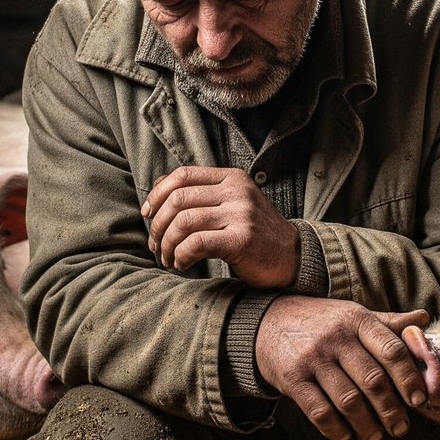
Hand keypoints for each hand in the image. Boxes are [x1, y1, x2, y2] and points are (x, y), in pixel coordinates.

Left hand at [141, 166, 298, 287]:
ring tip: (168, 258)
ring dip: (167, 244)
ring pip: (183, 222)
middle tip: (156, 245)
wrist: (292, 257)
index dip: (157, 194)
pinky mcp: (243, 239)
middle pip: (178, 199)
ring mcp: (242, 214)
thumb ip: (201, 194)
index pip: (183, 175)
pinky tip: (182, 264)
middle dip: (158, 224)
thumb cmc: (255, 234)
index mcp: (232, 178)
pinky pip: (197, 243)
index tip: (148, 214)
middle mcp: (237, 192)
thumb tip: (157, 186)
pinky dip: (181, 255)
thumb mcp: (231, 204)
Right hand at [255, 296, 431, 439]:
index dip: (409, 378)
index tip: (419, 400)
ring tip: (376, 436)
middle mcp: (335, 337)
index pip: (391, 350)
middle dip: (391, 410)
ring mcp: (312, 358)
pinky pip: (319, 411)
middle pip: (372, 380)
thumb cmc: (323, 322)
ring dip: (366, 424)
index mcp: (357, 319)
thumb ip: (389, 322)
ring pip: (348, 400)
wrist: (268, 322)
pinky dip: (335, 429)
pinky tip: (345, 435)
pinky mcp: (292, 379)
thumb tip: (425, 318)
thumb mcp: (354, 314)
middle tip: (400, 428)